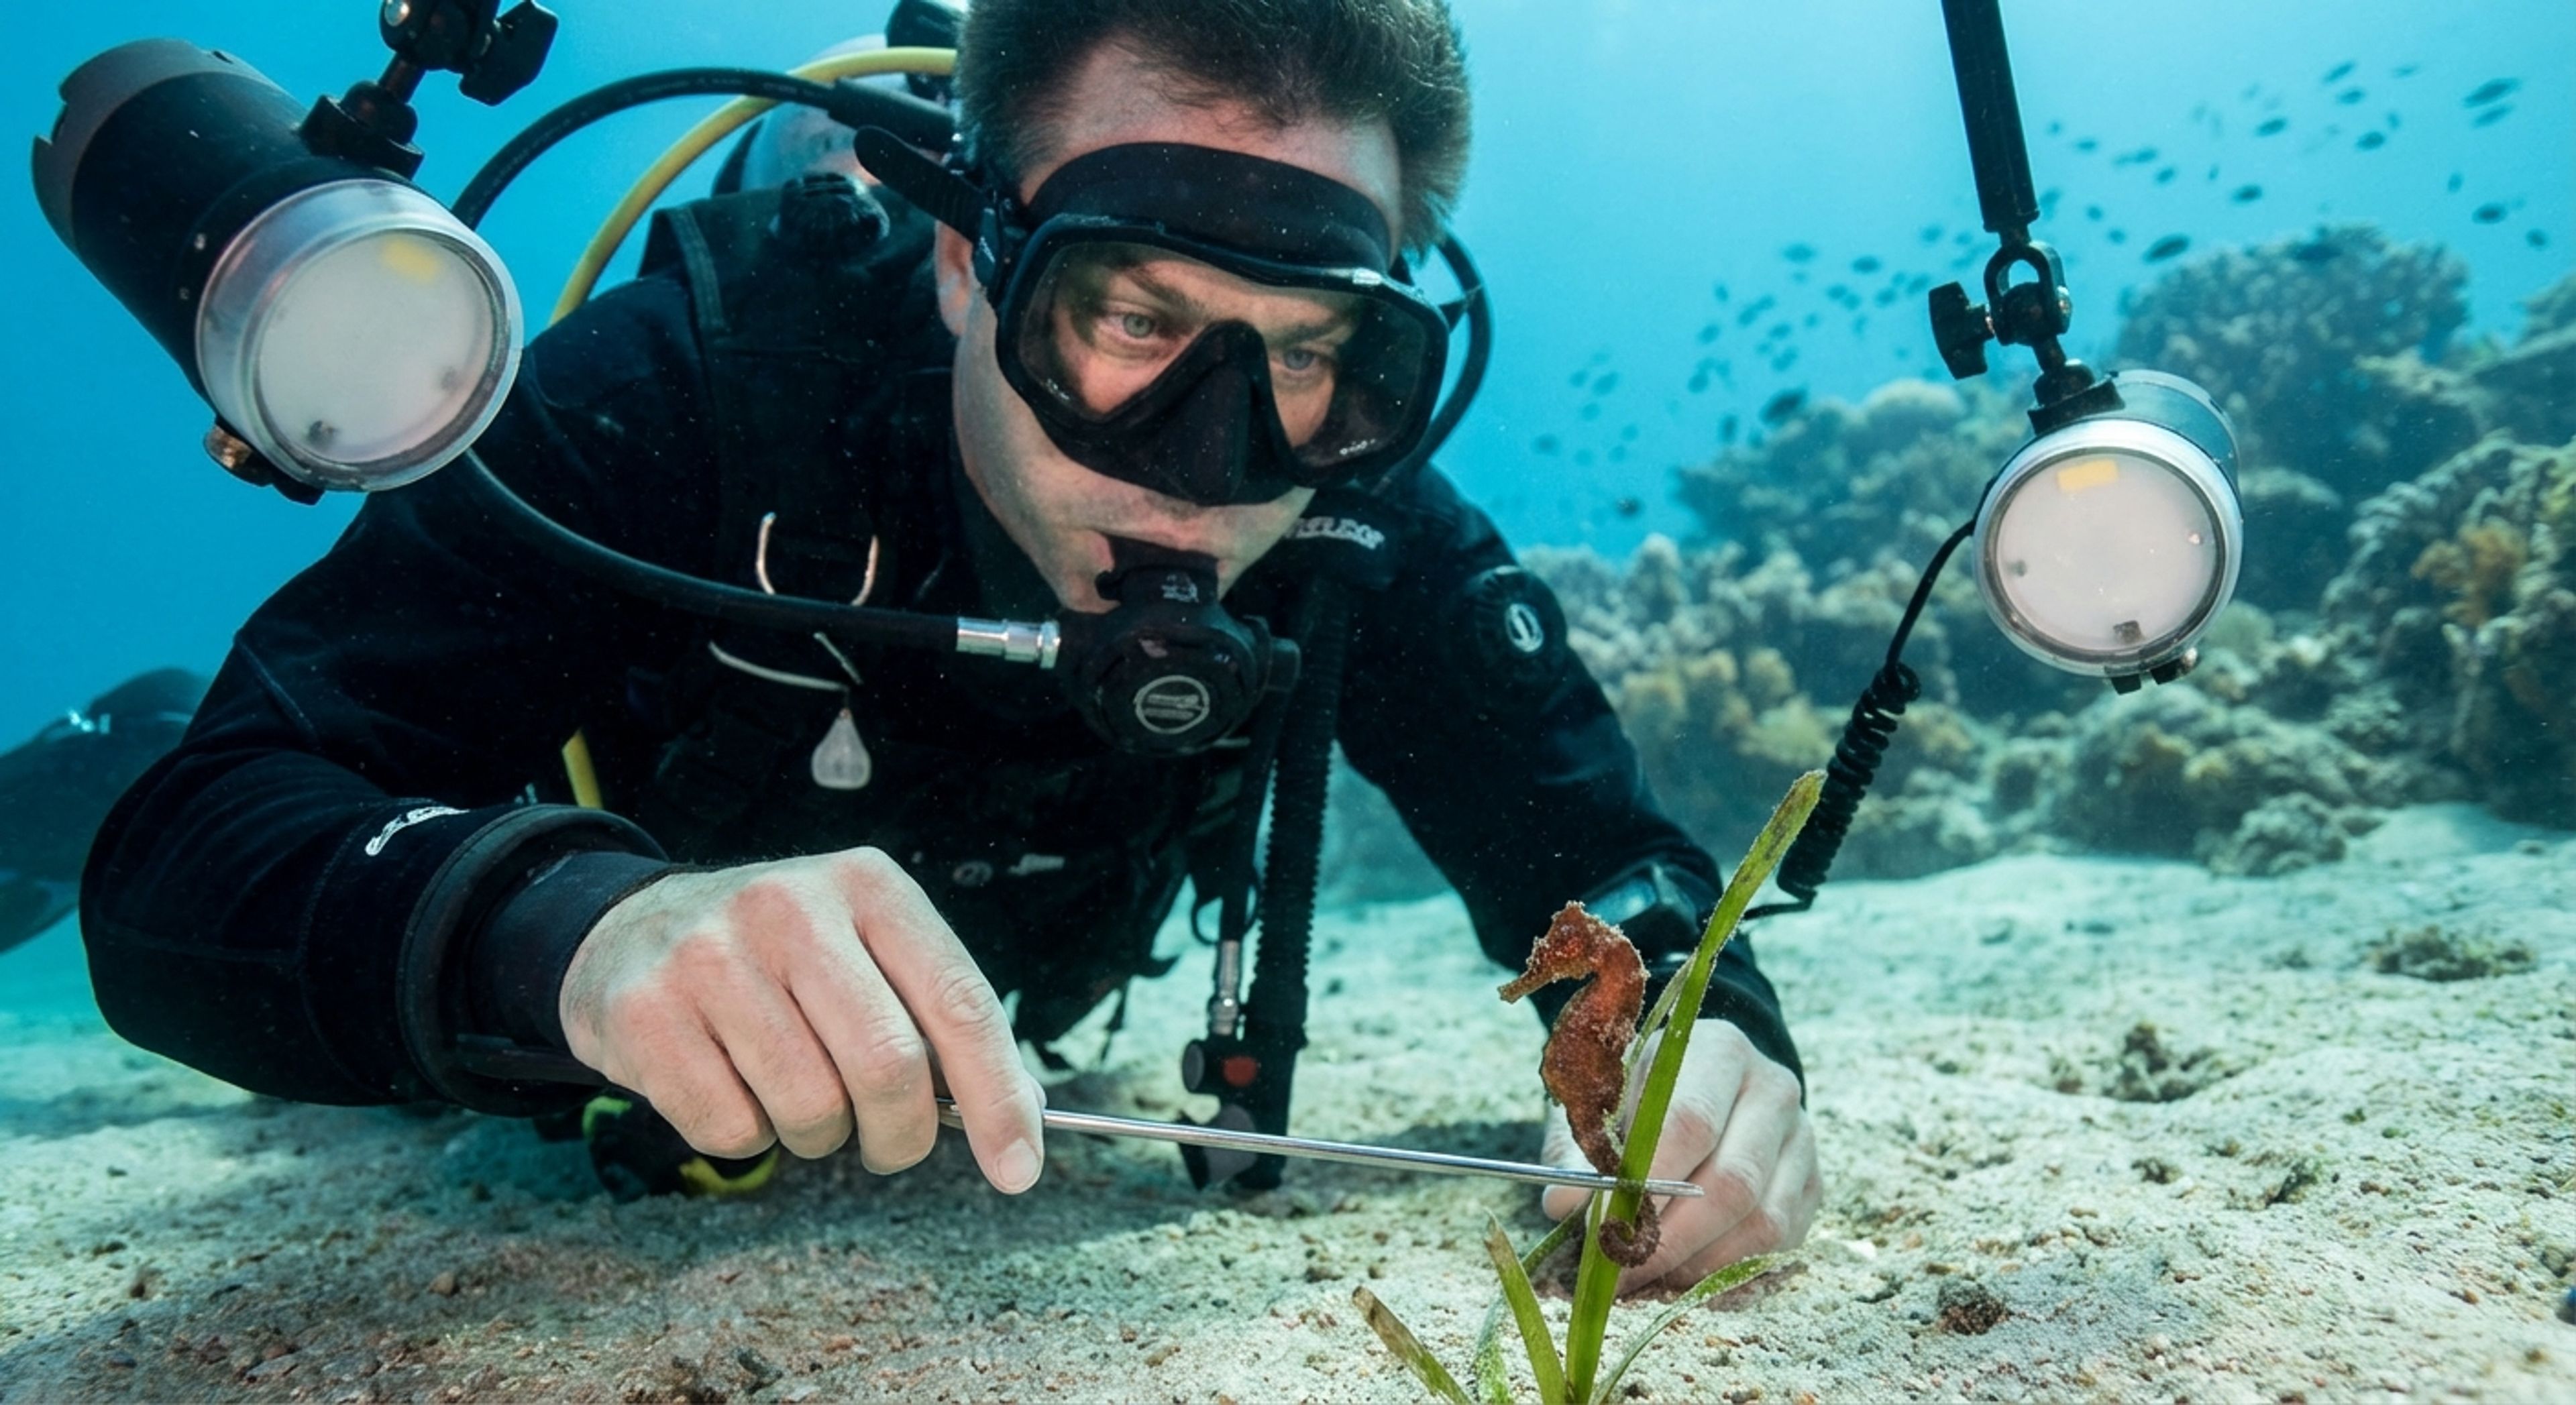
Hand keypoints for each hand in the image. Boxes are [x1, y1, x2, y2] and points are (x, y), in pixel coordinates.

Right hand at [557, 846, 1045, 1192]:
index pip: (959, 1002)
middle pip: (889, 1066)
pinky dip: (748, 1137)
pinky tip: (731, 1085)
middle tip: (889, 1145)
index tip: (1019, 1167)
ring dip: (819, 1136)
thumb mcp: (867, 950)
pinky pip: (732, 1131)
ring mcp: (711, 956)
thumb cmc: (779, 957)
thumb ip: (939, 1019)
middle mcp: (792, 907)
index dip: (998, 1096)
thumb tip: (1019, 1115)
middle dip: (903, 1135)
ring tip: (796, 1096)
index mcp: (869, 885)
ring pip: (811, 1109)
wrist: (629, 930)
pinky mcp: (646, 1012)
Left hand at [1540, 1020, 1818, 1294]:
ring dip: (1699, 1261)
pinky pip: (1779, 1243)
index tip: (1601, 1227)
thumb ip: (1578, 1148)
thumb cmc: (1640, 1091)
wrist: (1705, 1080)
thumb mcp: (1601, 1100)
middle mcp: (1772, 1090)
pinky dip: (1728, 1268)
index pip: (1689, 1122)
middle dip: (1669, 1239)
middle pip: (1732, 1181)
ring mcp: (1801, 1139)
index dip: (1645, 1183)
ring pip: (1763, 1221)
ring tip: (1646, 1273)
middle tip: (1617, 1270)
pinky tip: (1683, 1269)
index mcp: (1718, 1050)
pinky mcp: (1811, 1183)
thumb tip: (1563, 1206)